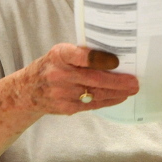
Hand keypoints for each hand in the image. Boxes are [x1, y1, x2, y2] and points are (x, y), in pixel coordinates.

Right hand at [18, 44, 138, 114]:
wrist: (27, 91)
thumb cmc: (51, 67)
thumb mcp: (60, 53)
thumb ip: (81, 54)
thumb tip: (113, 56)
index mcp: (59, 55)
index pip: (80, 55)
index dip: (99, 59)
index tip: (116, 61)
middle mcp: (59, 74)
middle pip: (93, 79)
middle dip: (117, 82)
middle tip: (133, 82)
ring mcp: (62, 94)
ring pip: (95, 94)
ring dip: (116, 93)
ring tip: (131, 90)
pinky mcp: (66, 108)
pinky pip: (91, 105)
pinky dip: (107, 101)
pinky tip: (118, 97)